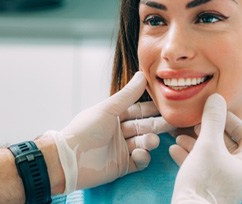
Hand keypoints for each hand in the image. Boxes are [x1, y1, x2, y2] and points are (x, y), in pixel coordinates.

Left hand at [46, 72, 172, 193]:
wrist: (69, 159)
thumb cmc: (85, 129)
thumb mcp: (108, 108)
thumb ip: (128, 94)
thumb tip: (142, 74)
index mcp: (115, 116)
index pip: (138, 110)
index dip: (152, 108)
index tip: (167, 105)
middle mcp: (120, 131)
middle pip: (144, 126)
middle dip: (157, 125)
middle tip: (172, 123)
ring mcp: (121, 149)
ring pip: (143, 143)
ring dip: (149, 141)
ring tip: (152, 141)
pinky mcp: (122, 166)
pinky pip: (138, 161)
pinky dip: (142, 157)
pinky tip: (138, 154)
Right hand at [170, 94, 241, 203]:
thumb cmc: (204, 179)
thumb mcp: (208, 144)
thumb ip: (213, 119)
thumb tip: (217, 97)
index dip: (231, 121)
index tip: (214, 113)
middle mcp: (239, 174)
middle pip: (226, 144)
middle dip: (207, 131)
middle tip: (194, 123)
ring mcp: (224, 181)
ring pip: (211, 154)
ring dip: (195, 142)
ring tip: (179, 135)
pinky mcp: (209, 186)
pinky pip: (202, 165)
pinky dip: (190, 156)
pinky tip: (174, 149)